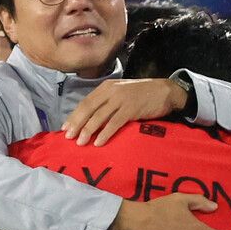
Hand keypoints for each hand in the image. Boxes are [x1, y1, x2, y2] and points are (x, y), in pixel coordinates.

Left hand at [62, 78, 186, 145]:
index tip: (65, 128)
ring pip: (99, 116)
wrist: (165, 91)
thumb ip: (107, 102)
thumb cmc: (143, 95)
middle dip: (77, 124)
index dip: (74, 115)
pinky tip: (99, 143)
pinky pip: (114, 123)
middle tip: (68, 138)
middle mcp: (111, 91)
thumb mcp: (121, 94)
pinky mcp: (131, 109)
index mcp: (106, 87)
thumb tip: (91, 119)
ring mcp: (121, 99)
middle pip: (88, 108)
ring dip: (88, 130)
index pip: (86, 102)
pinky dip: (105, 133)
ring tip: (80, 143)